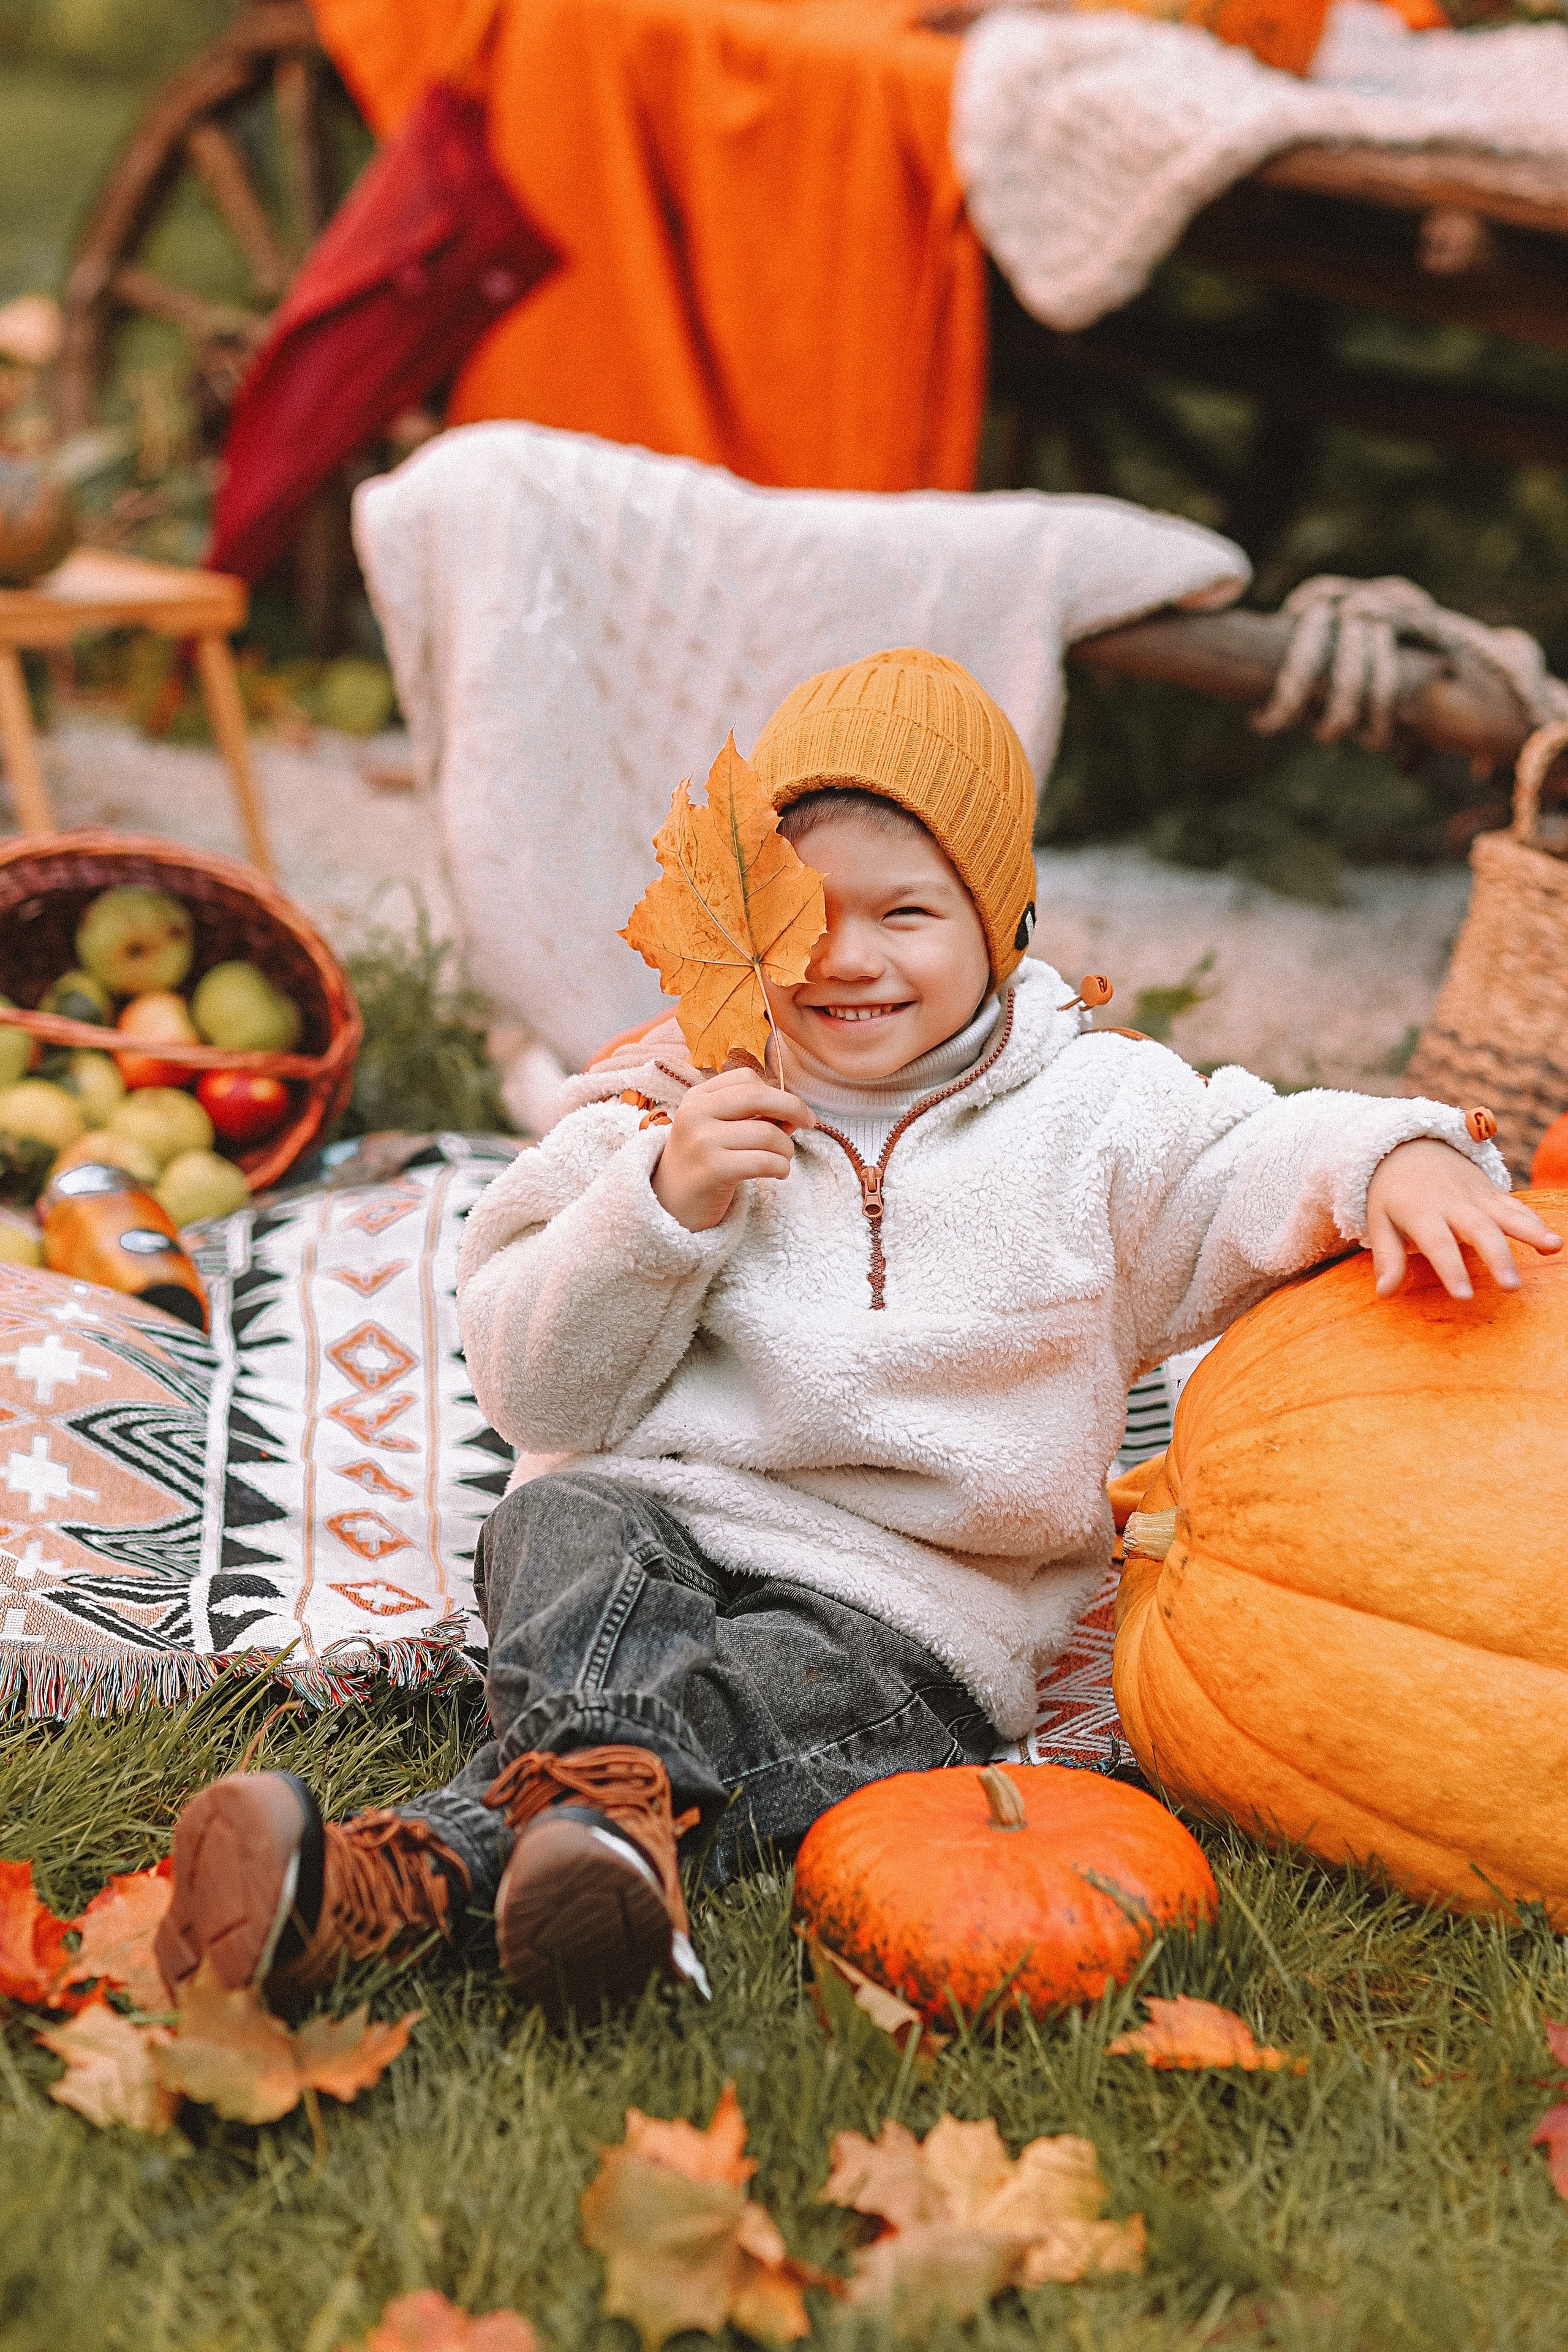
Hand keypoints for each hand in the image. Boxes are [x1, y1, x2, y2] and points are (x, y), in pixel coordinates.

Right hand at [651, 1068, 815, 1232]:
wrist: (669, 1205)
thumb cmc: (704, 1164)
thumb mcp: (721, 1132)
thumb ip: (754, 1117)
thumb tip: (796, 1114)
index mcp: (697, 1097)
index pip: (746, 1079)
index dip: (778, 1092)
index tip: (795, 1111)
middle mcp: (695, 1113)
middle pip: (757, 1096)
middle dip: (793, 1107)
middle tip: (810, 1123)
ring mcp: (701, 1141)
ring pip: (766, 1133)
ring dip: (786, 1148)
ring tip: (783, 1160)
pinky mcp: (712, 1169)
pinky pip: (763, 1161)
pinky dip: (781, 1167)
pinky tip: (779, 1173)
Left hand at [1365, 1138, 1561, 1298]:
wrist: (1410, 1147)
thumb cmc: (1392, 1193)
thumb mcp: (1379, 1220)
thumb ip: (1388, 1257)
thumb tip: (1384, 1294)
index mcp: (1421, 1212)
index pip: (1438, 1244)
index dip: (1451, 1269)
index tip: (1465, 1296)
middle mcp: (1453, 1203)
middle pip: (1479, 1230)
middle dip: (1497, 1258)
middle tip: (1511, 1286)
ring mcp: (1476, 1196)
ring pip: (1506, 1213)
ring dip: (1531, 1231)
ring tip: (1554, 1246)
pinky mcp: (1491, 1193)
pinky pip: (1515, 1206)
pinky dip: (1534, 1221)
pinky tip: (1553, 1242)